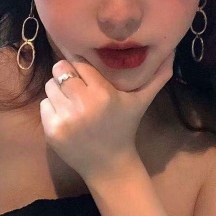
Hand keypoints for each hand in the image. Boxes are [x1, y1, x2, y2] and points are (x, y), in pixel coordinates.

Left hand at [40, 50, 174, 181]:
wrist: (109, 164)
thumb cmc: (126, 126)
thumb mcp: (142, 101)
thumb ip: (158, 76)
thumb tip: (173, 52)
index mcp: (103, 93)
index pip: (80, 63)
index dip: (81, 66)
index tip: (86, 73)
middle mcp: (83, 104)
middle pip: (60, 70)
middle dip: (66, 75)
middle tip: (76, 85)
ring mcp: (65, 118)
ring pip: (50, 86)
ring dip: (59, 90)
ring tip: (72, 100)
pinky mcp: (52, 131)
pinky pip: (43, 105)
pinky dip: (52, 107)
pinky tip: (66, 115)